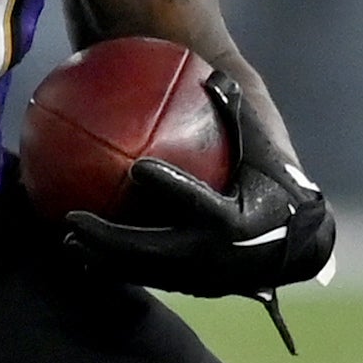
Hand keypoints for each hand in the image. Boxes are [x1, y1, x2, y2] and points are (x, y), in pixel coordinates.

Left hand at [60, 75, 338, 295]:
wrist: (295, 243)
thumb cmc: (274, 184)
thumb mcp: (263, 148)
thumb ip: (238, 114)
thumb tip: (213, 74)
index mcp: (242, 221)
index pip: (202, 204)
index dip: (173, 188)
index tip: (138, 167)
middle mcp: (221, 258)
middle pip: (159, 252)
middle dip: (114, 240)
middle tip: (74, 219)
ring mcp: (205, 280)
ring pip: (147, 273)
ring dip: (104, 259)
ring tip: (68, 240)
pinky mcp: (192, 289)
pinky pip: (149, 278)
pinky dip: (115, 268)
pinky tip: (81, 255)